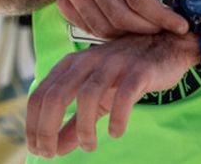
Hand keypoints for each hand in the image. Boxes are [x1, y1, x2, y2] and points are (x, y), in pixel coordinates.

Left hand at [27, 33, 198, 157]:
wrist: (166, 48)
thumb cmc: (124, 74)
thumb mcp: (95, 100)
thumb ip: (73, 124)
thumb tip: (54, 150)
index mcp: (72, 65)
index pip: (41, 94)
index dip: (34, 124)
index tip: (38, 149)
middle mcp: (89, 60)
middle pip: (57, 94)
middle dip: (48, 127)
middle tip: (50, 153)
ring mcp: (114, 63)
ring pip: (88, 94)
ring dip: (83, 126)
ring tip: (88, 145)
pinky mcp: (139, 70)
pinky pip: (124, 94)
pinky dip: (118, 116)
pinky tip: (116, 132)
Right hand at [56, 0, 200, 39]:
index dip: (162, 17)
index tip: (181, 26)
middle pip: (121, 17)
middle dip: (146, 29)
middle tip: (162, 30)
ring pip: (103, 27)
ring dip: (127, 35)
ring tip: (144, 30)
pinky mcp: (63, 1)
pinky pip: (88, 28)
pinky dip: (107, 33)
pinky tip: (122, 27)